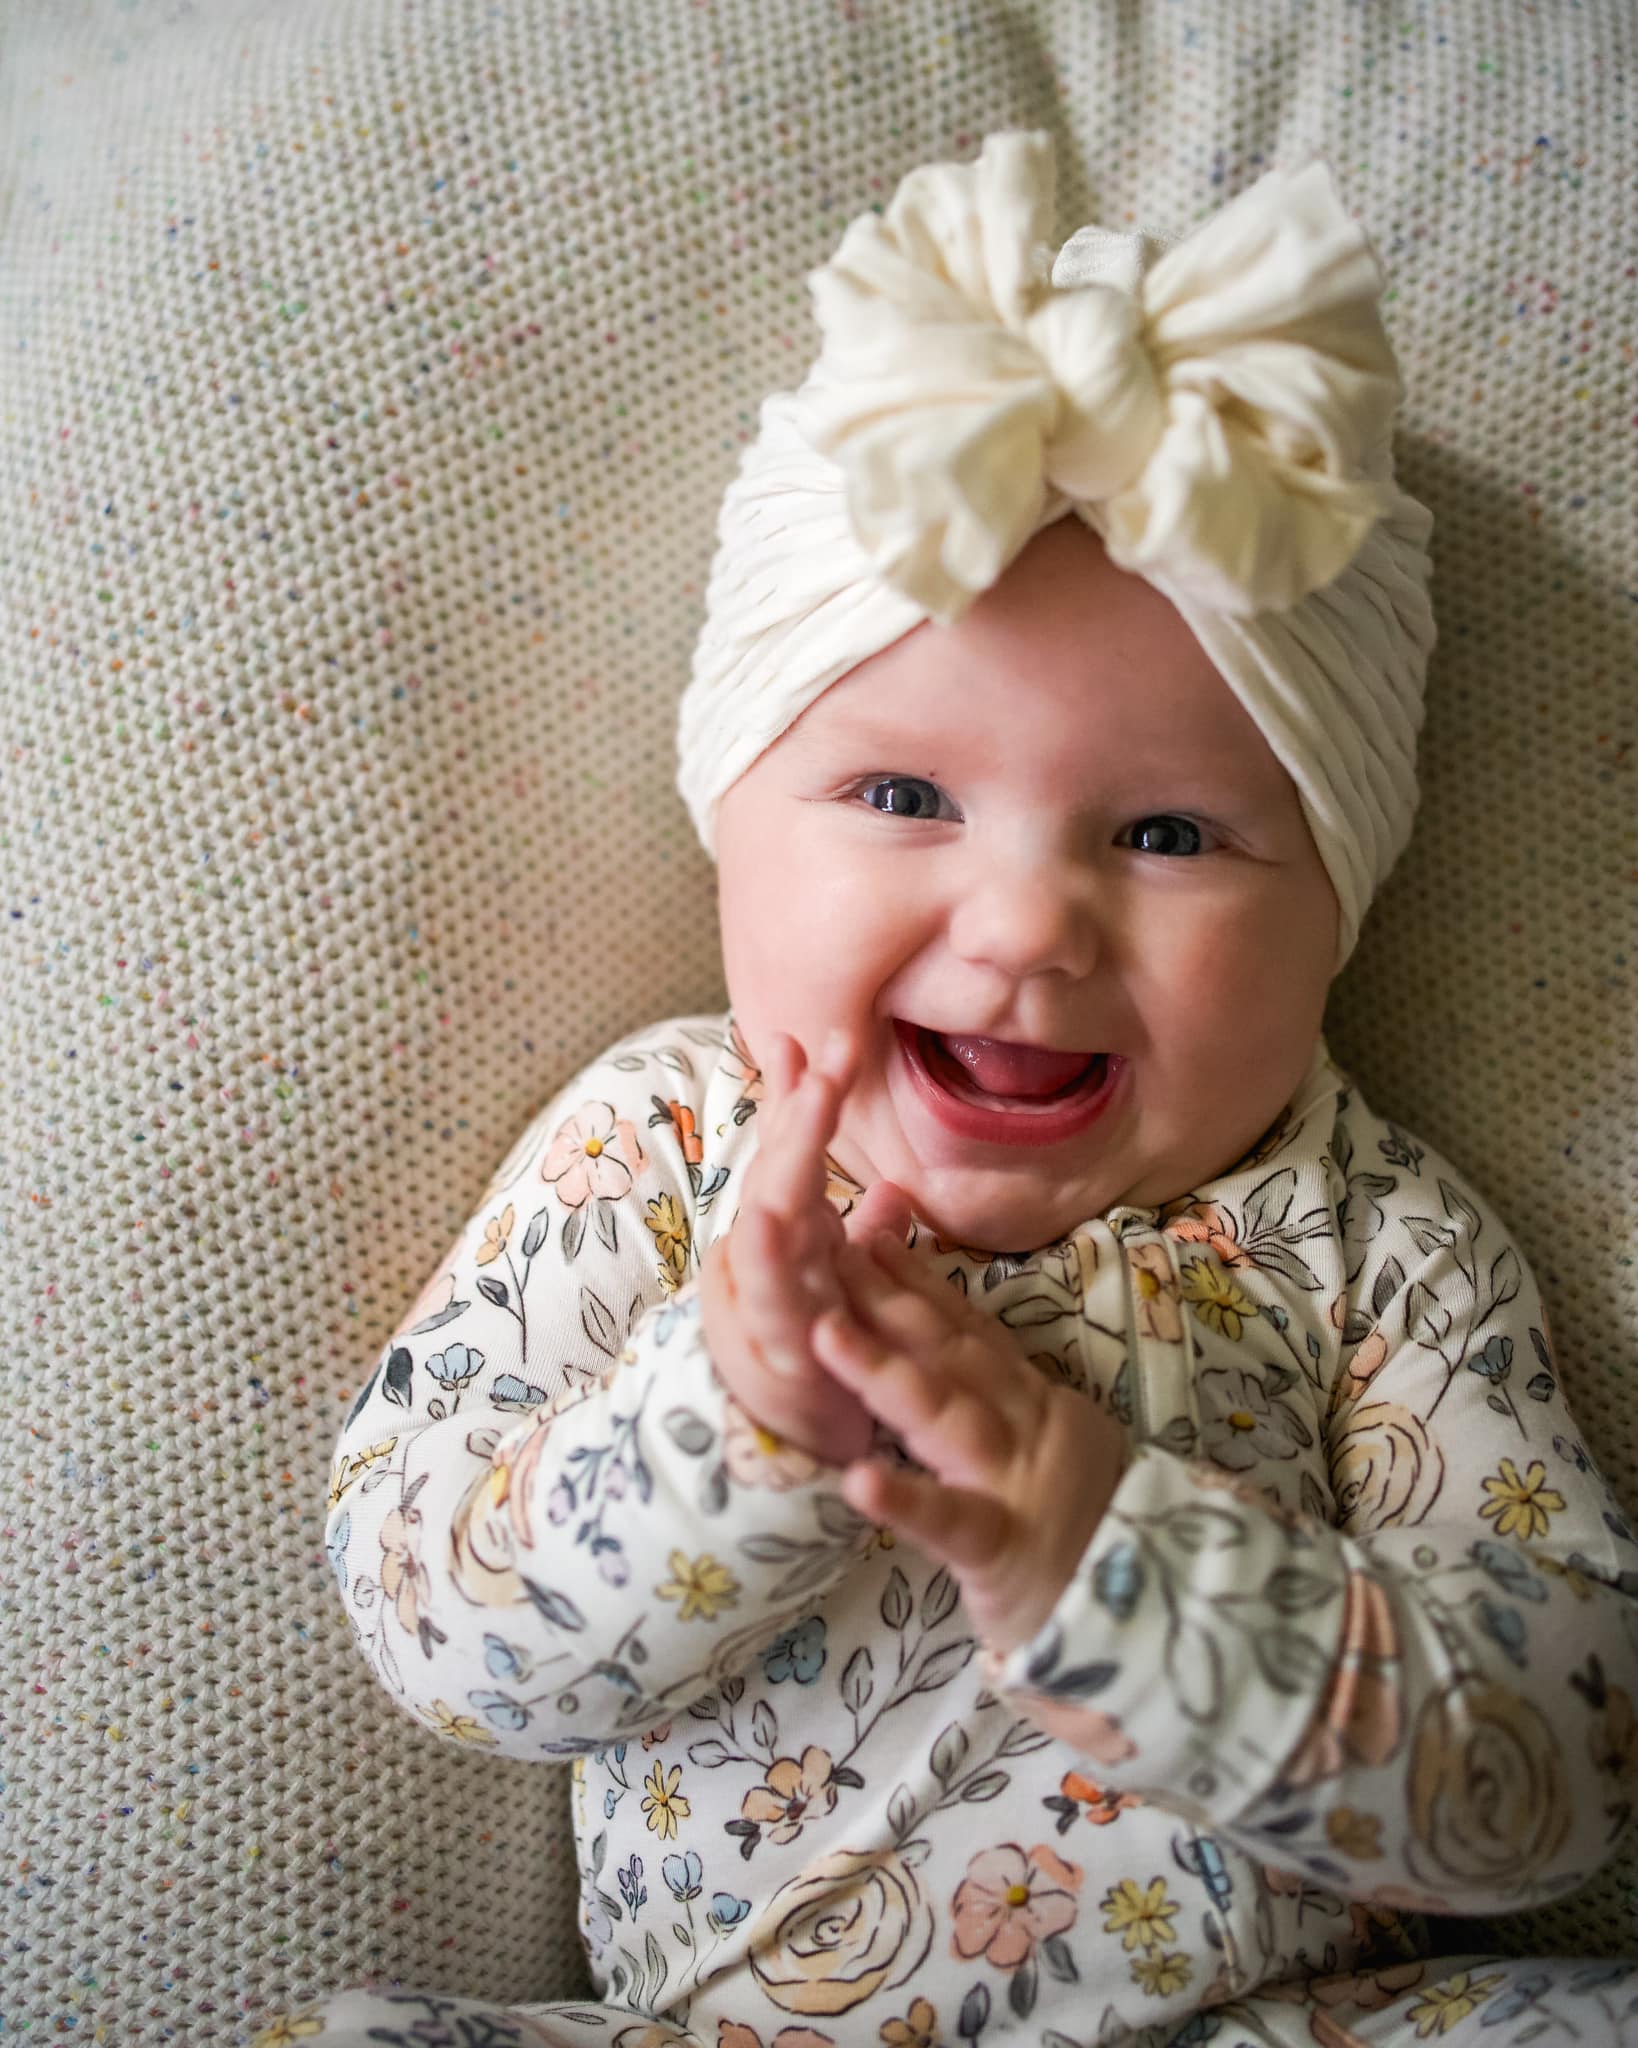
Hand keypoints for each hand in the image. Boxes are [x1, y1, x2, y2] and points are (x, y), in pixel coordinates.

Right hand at [697, 1026, 913, 1465]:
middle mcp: (764, 1264)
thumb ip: (860, 1241)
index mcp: (791, 1245)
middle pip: (780, 1173)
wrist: (795, 1464)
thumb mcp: (842, 1299)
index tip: (812, 1036)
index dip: (800, 1101)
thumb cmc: (821, 1375)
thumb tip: (889, 1192)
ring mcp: (760, 1301)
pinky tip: (774, 1210)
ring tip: (808, 1099)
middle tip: (826, 1050)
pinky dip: (767, 1252)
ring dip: (787, 1157)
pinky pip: (764, 1298)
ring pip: (769, 1221)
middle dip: (801, 1112)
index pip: (794, 1159)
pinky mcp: (767, 1344)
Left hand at [811, 1228, 1126, 1656]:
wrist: (1156, 1613)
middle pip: (949, 1351)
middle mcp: (1026, 1425)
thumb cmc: (1085, 1534)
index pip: (967, 1329)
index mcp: (1030, 1403)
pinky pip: (952, 1522)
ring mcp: (1017, 1482)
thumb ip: (1003, 1402)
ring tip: (823, 1334)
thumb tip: (948, 1350)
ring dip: (883, 1371)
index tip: (869, 1232)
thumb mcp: (1047, 1448)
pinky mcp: (1005, 1550)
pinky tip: (859, 1481)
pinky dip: (907, 1501)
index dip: (917, 1279)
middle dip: (886, 1296)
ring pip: (945, 1415)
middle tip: (829, 1245)